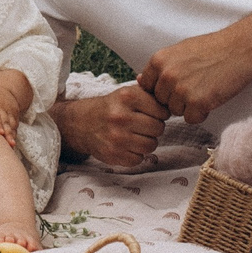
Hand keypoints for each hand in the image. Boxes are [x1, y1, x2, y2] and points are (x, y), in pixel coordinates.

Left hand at [0, 75, 28, 146]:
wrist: (5, 86)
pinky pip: (14, 127)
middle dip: (6, 132)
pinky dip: (14, 134)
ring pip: (11, 124)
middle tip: (8, 143)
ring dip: (11, 135)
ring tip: (11, 145)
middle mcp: (0, 108)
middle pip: (4, 121)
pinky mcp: (14, 117)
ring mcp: (8, 112)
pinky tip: (12, 144)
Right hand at [50, 84, 166, 170]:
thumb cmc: (111, 107)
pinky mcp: (113, 154)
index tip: (151, 114)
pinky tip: (127, 145)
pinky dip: (135, 155)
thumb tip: (169, 98)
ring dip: (147, 142)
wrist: (81, 123)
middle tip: (143, 126)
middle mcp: (121, 116)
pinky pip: (139, 159)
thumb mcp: (126, 93)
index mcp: (127, 96)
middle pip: (158, 129)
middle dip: (154, 128)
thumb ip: (149, 93)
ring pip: (151, 145)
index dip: (160, 114)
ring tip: (136, 136)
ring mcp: (117, 137)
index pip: (162, 111)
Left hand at [136, 31, 251, 124]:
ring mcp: (182, 90)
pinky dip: (201, 113)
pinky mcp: (198, 103)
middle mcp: (167, 75)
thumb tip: (140, 81)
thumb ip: (160, 67)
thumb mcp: (179, 50)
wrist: (239, 49)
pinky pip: (191, 119)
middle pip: (161, 101)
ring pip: (176, 111)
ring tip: (204, 88)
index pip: (147, 87)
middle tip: (195, 84)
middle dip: (176, 98)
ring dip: (189, 106)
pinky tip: (210, 97)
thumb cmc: (212, 48)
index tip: (175, 84)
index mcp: (159, 60)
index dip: (162, 89)